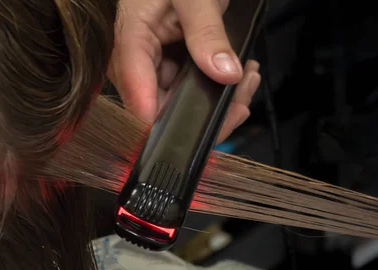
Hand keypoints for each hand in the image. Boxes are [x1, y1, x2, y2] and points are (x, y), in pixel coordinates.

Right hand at [108, 0, 260, 142]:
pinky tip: (242, 75)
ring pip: (180, 102)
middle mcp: (136, 59)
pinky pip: (191, 88)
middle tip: (243, 98)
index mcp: (129, 39)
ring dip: (219, 99)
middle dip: (206, 110)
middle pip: (162, 107)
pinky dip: (219, 86)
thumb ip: (206, 32)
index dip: (162, 122)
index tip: (196, 130)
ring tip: (249, 79)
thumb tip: (225, 73)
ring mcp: (153, 64)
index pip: (137, 93)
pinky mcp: (169, 66)